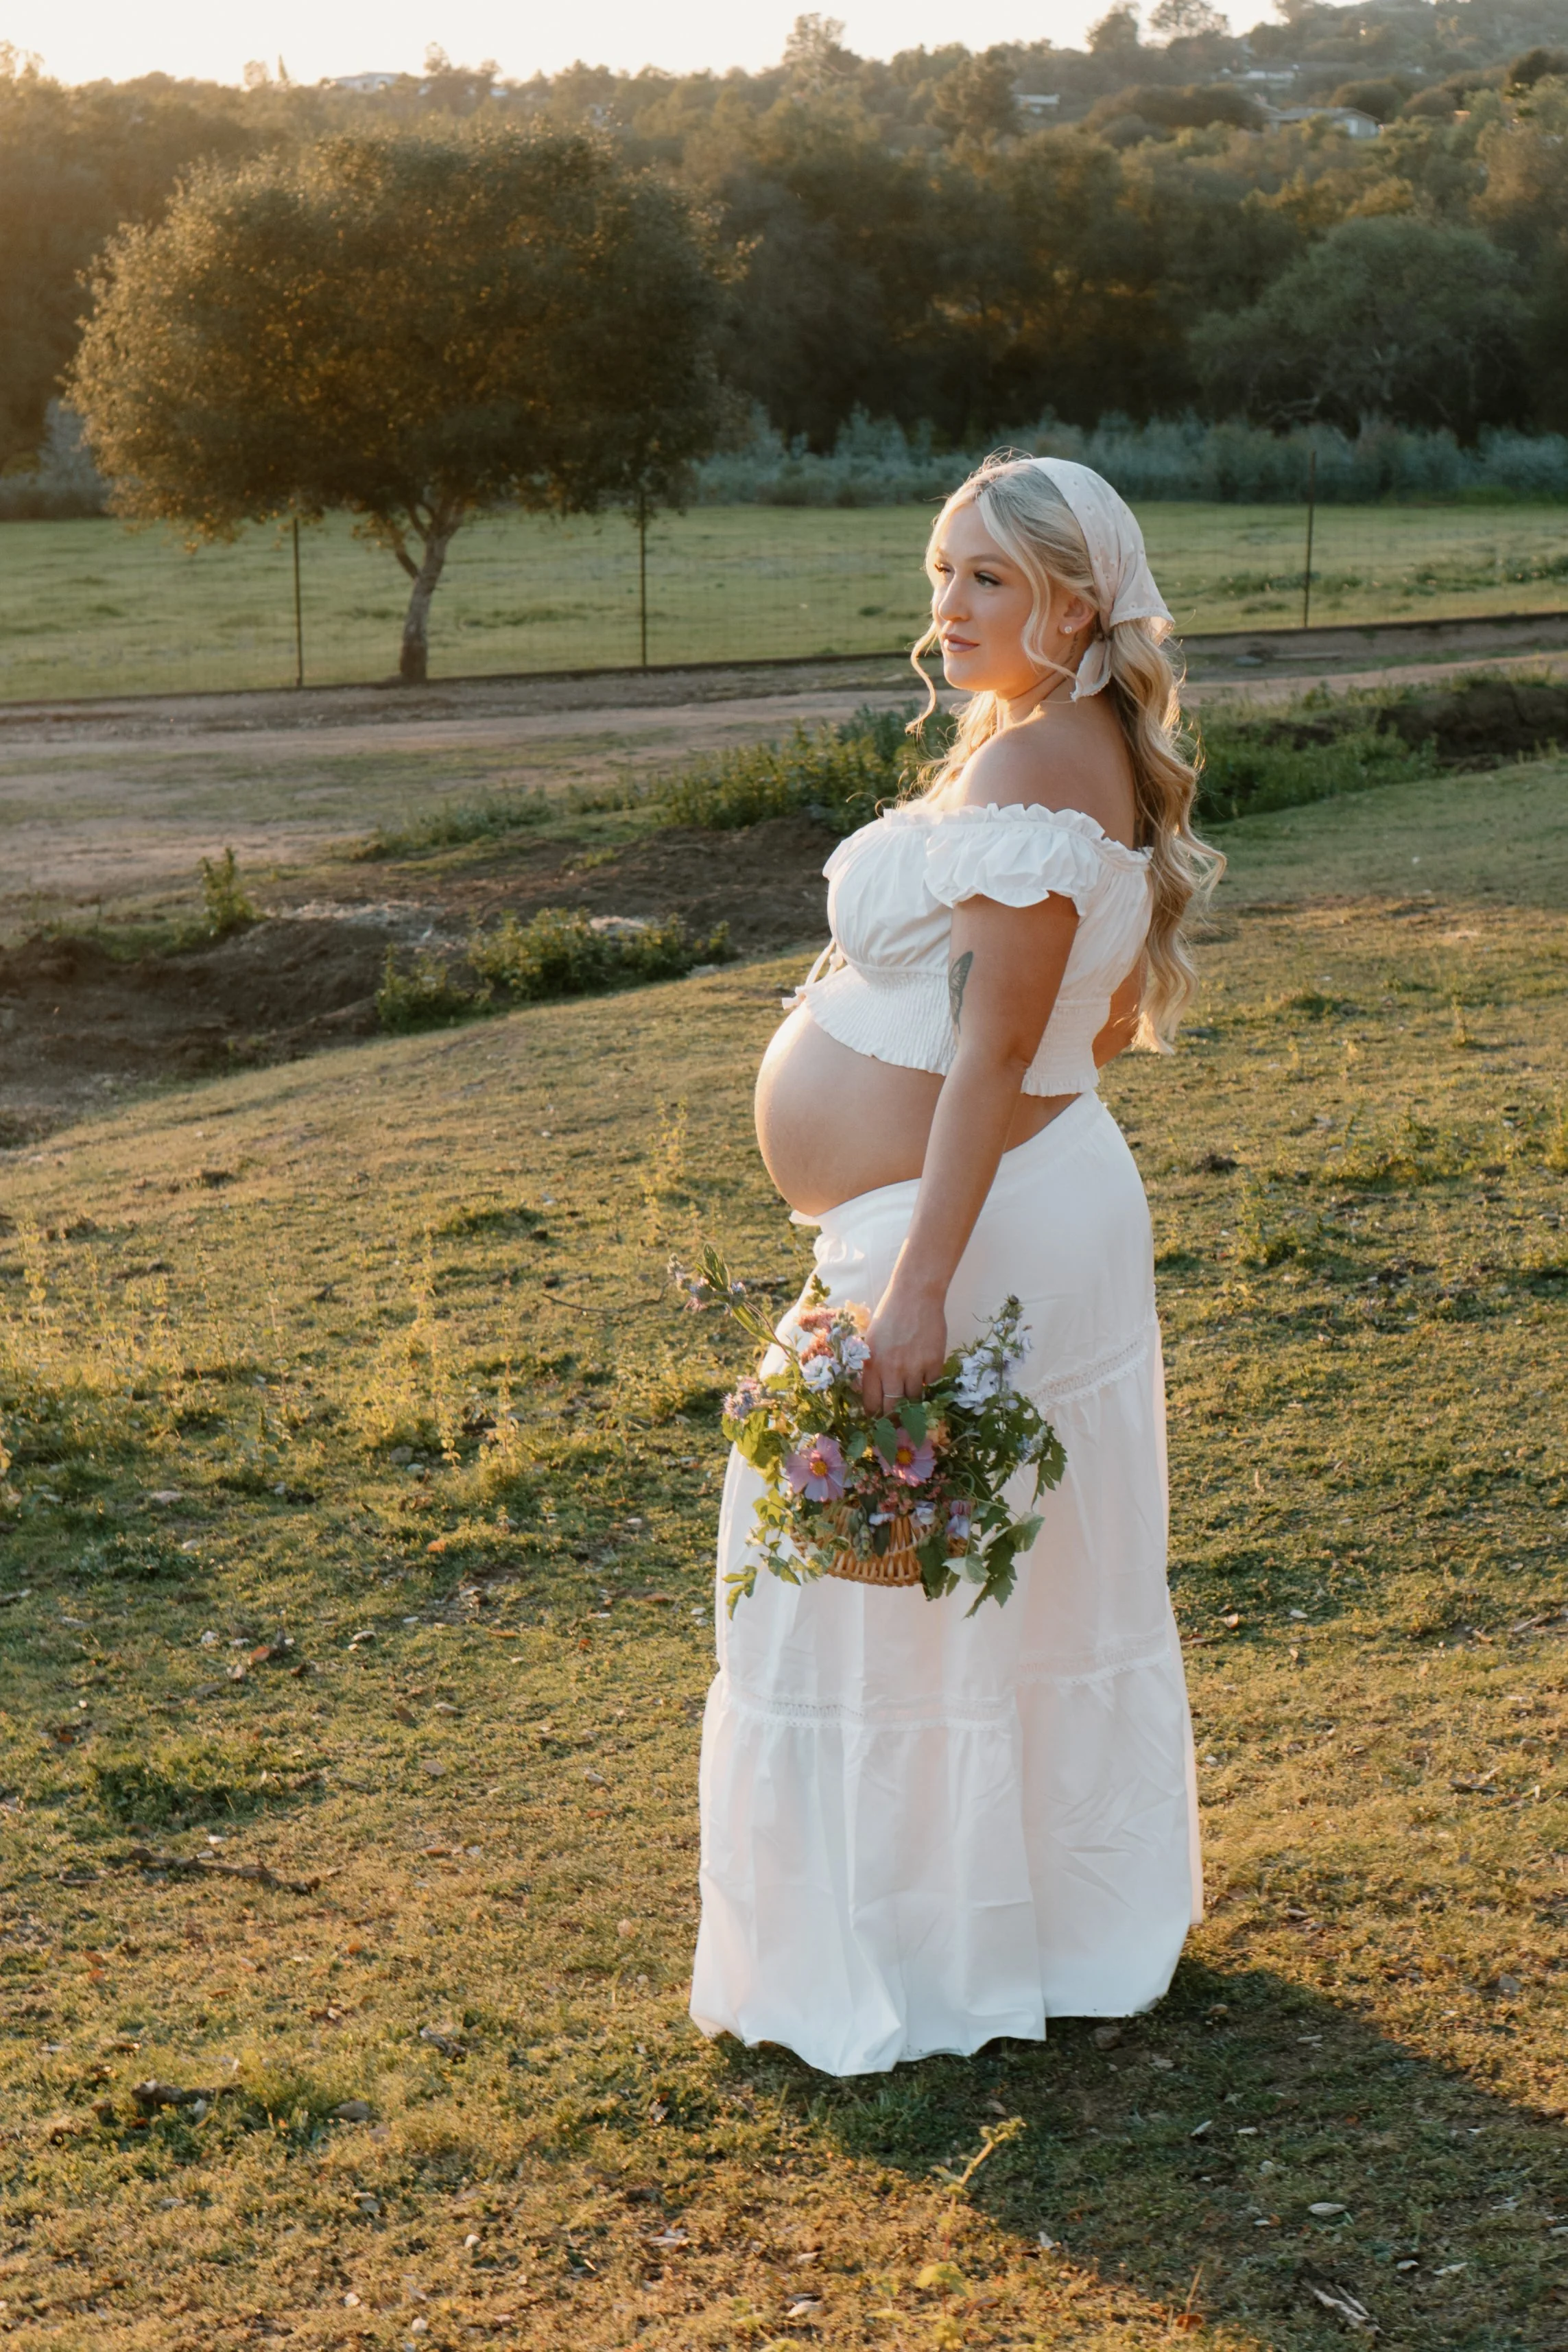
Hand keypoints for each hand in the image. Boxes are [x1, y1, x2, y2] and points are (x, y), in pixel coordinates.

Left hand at [861, 1279, 948, 1418]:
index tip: (878, 1419)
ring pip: (914, 1400)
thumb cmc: (889, 1316)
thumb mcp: (871, 1343)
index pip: (872, 1404)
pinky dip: (928, 1384)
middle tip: (897, 1421)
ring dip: (913, 1400)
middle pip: (894, 1409)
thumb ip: (873, 1368)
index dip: (875, 1415)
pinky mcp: (934, 1364)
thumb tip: (876, 1394)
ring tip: (911, 1394)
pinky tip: (924, 1374)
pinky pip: (931, 1386)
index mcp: (872, 1365)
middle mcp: (892, 1371)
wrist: (915, 1296)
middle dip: (894, 1419)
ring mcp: (915, 1368)